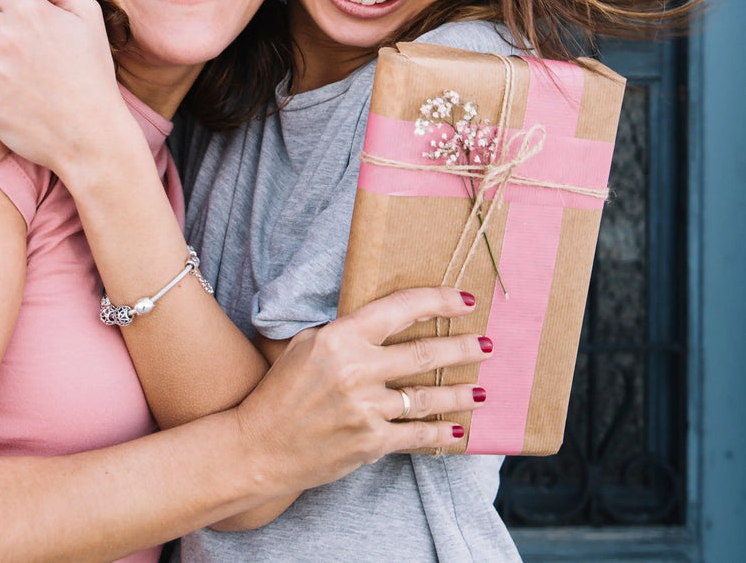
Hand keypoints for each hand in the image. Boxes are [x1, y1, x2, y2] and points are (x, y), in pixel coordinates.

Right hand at [234, 287, 489, 489]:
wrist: (259, 446)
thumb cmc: (280, 391)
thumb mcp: (306, 345)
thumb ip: (345, 332)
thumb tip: (384, 322)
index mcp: (340, 337)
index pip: (400, 310)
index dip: (436, 302)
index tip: (463, 299)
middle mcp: (357, 370)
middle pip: (424, 354)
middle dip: (462, 347)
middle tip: (486, 344)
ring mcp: (366, 409)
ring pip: (428, 397)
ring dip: (460, 392)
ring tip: (482, 388)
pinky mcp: (370, 443)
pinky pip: (416, 435)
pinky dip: (441, 433)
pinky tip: (458, 430)